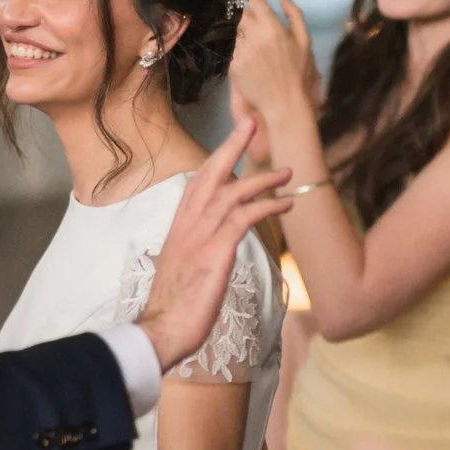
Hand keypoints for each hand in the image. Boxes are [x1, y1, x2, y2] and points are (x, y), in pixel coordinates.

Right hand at [136, 125, 297, 370]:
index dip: (217, 157)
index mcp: (179, 225)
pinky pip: (244, 217)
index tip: (232, 138)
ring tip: (287, 174)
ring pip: (233, 191)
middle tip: (251, 122)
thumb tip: (212, 243)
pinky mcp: (216, 250)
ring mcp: (200, 235)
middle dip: (232, 144)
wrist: (162, 328)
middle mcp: (188, 223)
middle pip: (212, 172)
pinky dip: (266, 207)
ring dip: (262, 179)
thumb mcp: (183, 267)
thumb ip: (197, 247)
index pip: (198, 180)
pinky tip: (285, 206)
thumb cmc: (174, 304)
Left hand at [224, 0, 316, 131]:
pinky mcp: (232, 64)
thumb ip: (294, 14)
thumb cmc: (299, 73)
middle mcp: (253, 35)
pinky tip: (254, 63)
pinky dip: (241, 51)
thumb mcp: (304, 41)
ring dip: (246, 35)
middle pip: (243, 14)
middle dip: (248, 15)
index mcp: (272, 26)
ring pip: (237, 31)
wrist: (284, 104)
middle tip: (260, 30)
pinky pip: (234, 49)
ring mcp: (241, 50)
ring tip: (261, 52)